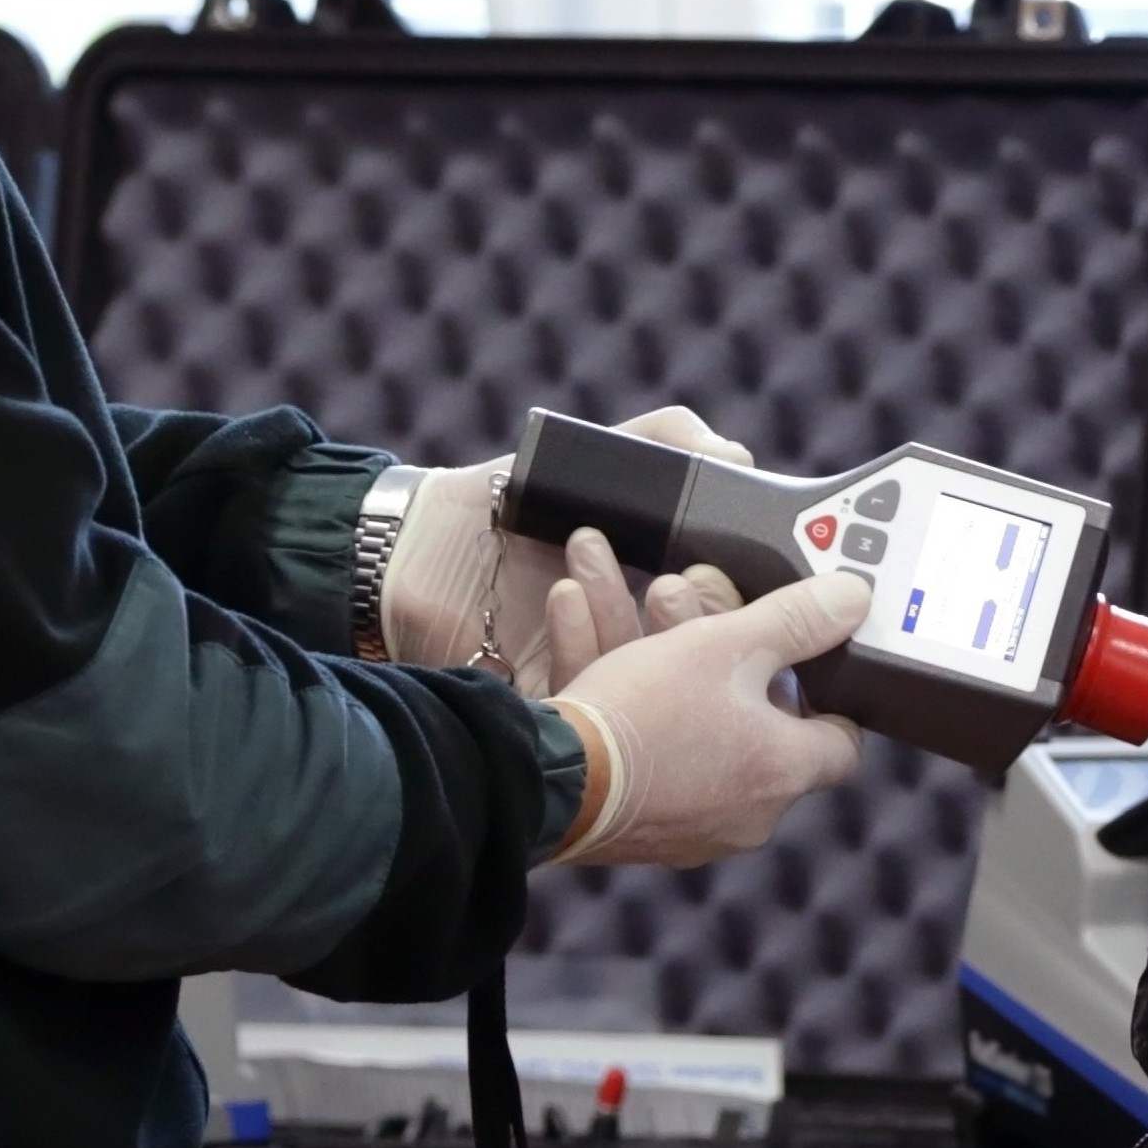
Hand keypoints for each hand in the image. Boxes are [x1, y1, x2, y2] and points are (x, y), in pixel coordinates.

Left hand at [381, 408, 751, 697]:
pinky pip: (573, 698)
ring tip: (599, 555)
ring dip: (624, 621)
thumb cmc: (500, 502)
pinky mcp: (536, 708)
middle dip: (693, 623)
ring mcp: (584, 690)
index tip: (720, 565)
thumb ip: (665, 439)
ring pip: (632, 686)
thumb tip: (736, 455)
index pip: (716, 625)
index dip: (726, 604)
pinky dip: (575, 649)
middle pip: (686, 666)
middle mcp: (626, 657)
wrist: (411, 542)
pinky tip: (563, 593)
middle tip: (681, 578)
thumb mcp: (592, 460)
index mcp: (653, 609)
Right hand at [545, 573, 870, 867]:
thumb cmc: (647, 718)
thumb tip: (854, 601)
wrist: (546, 783)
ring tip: (635, 593)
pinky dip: (615, 684)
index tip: (805, 657)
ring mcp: (684, 823)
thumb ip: (795, 621)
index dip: (826, 693)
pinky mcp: (628, 822)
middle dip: (719, 646)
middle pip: (750, 718)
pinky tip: (576, 610)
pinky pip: (634, 741)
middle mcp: (743, 811)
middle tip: (691, 598)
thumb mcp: (726, 647)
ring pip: (683, 721)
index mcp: (781, 772)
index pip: (839, 741)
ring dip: (659, 653)